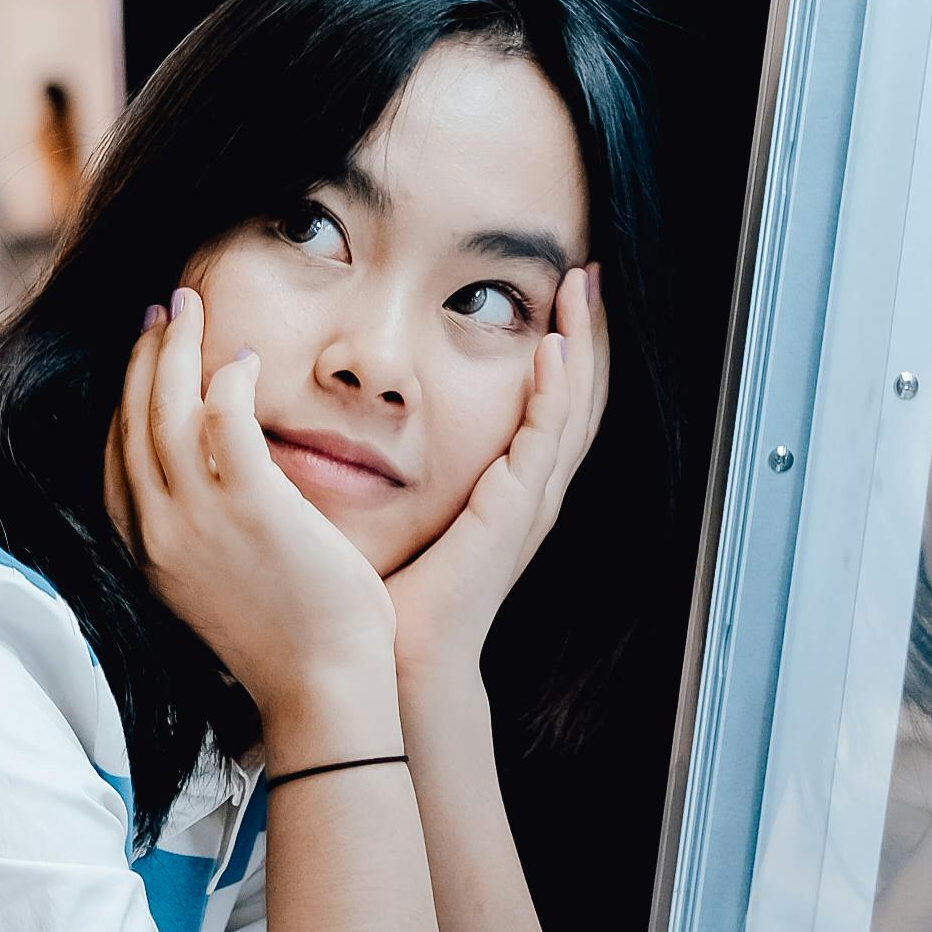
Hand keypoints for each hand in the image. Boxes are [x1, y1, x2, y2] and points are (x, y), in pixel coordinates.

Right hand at [112, 289, 395, 738]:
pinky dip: (228, 378)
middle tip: (160, 311)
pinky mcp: (250, 505)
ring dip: (174, 347)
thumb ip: (203, 541)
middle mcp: (159, 532)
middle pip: (131, 422)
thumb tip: (214, 498)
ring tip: (188, 304)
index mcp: (147, 557)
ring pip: (165, 408)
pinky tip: (244, 358)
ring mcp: (199, 518)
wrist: (322, 690)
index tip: (139, 363)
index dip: (121, 403)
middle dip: (141, 357)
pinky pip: (224, 417)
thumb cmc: (288, 646)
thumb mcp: (217, 592)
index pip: (112, 464)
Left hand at [383, 264, 607, 688]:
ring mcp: (527, 503)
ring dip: (582, 346)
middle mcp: (529, 491)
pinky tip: (553, 348)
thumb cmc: (391, 593)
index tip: (556, 288)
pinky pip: (543, 441)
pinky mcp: (512, 514)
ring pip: (573, 408)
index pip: (546, 402)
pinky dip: (554, 391)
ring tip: (583, 289)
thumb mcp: (396, 508)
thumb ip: (387, 463)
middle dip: (586, 332)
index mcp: (507, 489)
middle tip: (588, 271)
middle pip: (576, 395)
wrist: (400, 659)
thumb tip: (342, 408)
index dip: (559, 346)